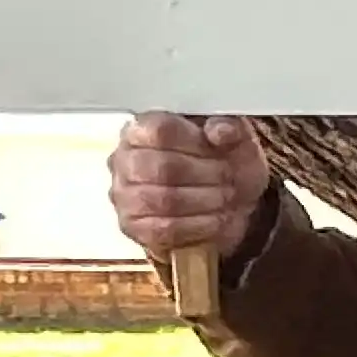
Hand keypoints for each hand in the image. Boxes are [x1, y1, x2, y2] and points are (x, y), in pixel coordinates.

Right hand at [108, 112, 272, 260]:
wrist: (226, 203)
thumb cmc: (221, 163)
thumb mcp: (234, 138)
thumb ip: (229, 128)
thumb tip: (222, 131)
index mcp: (141, 128)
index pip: (160, 130)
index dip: (195, 141)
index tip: (220, 148)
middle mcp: (123, 160)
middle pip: (162, 168)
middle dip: (206, 174)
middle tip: (229, 177)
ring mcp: (124, 195)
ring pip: (164, 200)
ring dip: (206, 199)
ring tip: (227, 196)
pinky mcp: (133, 226)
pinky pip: (166, 228)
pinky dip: (200, 224)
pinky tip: (218, 218)